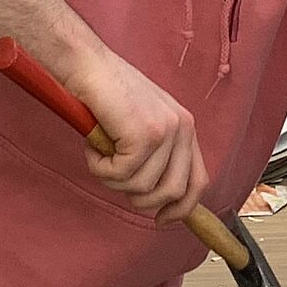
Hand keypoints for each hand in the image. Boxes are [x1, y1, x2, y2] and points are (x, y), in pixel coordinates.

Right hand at [65, 45, 210, 225]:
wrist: (87, 65)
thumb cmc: (107, 95)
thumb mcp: (140, 125)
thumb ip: (154, 155)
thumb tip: (154, 199)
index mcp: (185, 127)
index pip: (198, 181)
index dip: (181, 209)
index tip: (161, 220)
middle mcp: (182, 128)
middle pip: (173, 192)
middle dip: (140, 198)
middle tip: (115, 176)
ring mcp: (166, 131)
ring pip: (142, 188)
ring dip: (113, 180)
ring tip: (101, 154)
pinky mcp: (144, 134)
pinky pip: (121, 176)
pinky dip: (100, 168)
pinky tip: (94, 144)